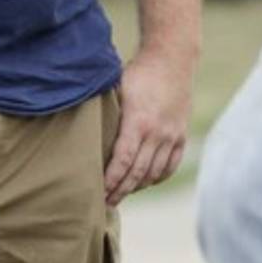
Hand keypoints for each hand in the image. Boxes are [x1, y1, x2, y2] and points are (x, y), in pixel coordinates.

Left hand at [103, 49, 193, 204]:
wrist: (171, 59)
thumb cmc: (137, 72)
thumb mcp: (116, 88)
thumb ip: (106, 112)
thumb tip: (80, 127)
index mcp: (138, 122)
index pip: (123, 160)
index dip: (111, 179)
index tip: (99, 191)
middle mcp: (157, 133)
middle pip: (138, 172)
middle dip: (121, 189)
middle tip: (106, 203)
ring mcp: (172, 135)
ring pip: (154, 172)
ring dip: (137, 187)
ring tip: (121, 195)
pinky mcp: (180, 135)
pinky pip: (170, 165)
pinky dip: (156, 177)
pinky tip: (144, 183)